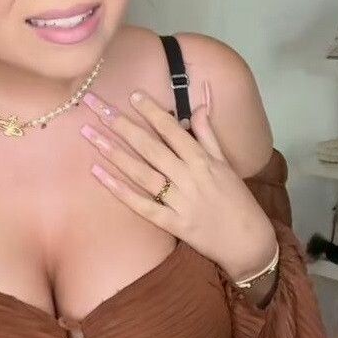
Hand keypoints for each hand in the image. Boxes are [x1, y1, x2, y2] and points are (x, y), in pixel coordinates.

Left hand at [80, 84, 276, 281]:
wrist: (248, 242)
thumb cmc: (237, 201)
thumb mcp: (225, 163)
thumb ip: (208, 133)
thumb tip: (201, 102)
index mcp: (203, 160)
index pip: (173, 130)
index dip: (152, 112)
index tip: (132, 95)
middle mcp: (190, 178)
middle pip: (150, 147)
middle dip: (122, 125)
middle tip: (96, 107)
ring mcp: (180, 202)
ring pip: (141, 173)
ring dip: (114, 152)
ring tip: (89, 135)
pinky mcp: (173, 224)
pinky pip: (141, 205)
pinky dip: (119, 190)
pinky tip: (98, 173)